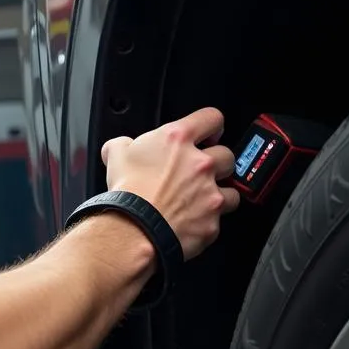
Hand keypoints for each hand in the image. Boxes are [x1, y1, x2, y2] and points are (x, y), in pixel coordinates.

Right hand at [100, 107, 239, 260]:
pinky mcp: (212, 222)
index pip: (212, 118)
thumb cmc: (126, 194)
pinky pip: (218, 220)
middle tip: (199, 174)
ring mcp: (210, 193)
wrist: (132, 230)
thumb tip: (121, 146)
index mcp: (178, 140)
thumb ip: (124, 144)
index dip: (212, 126)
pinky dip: (207, 221)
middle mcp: (200, 164)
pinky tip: (191, 222)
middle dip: (217, 164)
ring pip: (232, 190)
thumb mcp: (116, 155)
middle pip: (227, 155)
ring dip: (219, 194)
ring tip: (200, 201)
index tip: (209, 135)